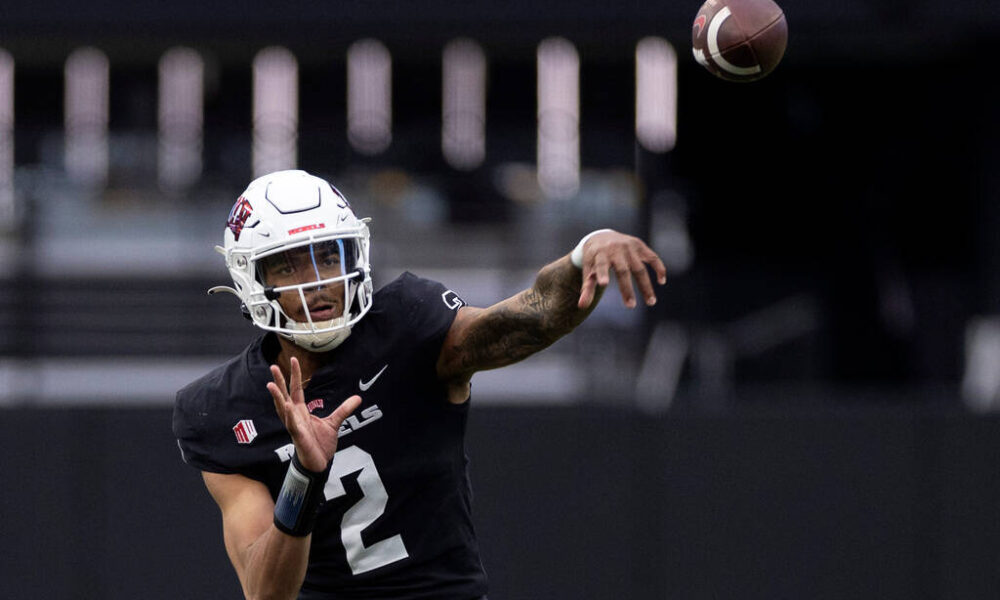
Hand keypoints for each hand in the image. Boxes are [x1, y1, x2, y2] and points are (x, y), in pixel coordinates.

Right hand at [267, 357, 361, 471]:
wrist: (319, 463)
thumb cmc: (320, 444)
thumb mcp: (334, 422)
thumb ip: (344, 409)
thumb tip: (358, 398)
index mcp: (301, 411)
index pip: (296, 390)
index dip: (295, 375)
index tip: (293, 359)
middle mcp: (294, 417)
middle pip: (284, 396)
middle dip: (279, 382)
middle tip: (273, 367)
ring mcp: (295, 427)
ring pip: (283, 410)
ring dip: (277, 398)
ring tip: (271, 385)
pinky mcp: (298, 438)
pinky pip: (292, 426)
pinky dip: (289, 416)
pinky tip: (287, 406)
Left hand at [577, 231, 666, 308]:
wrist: (601, 236)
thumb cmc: (593, 259)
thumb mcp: (588, 270)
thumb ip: (587, 288)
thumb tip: (581, 306)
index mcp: (599, 255)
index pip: (601, 265)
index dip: (602, 273)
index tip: (603, 284)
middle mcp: (615, 250)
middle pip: (622, 270)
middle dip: (627, 289)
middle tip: (630, 306)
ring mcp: (629, 247)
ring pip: (639, 268)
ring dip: (646, 285)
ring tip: (651, 302)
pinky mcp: (640, 246)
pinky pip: (652, 257)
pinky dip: (659, 268)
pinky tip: (661, 281)